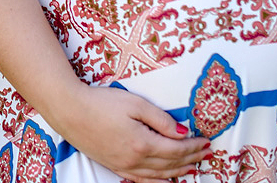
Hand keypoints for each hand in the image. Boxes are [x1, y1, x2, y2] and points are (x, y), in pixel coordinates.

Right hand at [55, 85, 208, 182]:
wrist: (69, 110)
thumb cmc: (101, 102)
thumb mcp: (134, 103)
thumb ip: (161, 119)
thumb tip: (182, 132)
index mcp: (143, 143)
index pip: (176, 149)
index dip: (194, 147)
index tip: (207, 142)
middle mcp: (135, 160)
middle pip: (170, 164)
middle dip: (191, 159)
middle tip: (206, 154)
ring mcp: (123, 165)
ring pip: (158, 175)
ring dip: (179, 172)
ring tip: (193, 167)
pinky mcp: (114, 166)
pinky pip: (141, 180)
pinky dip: (157, 182)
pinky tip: (165, 181)